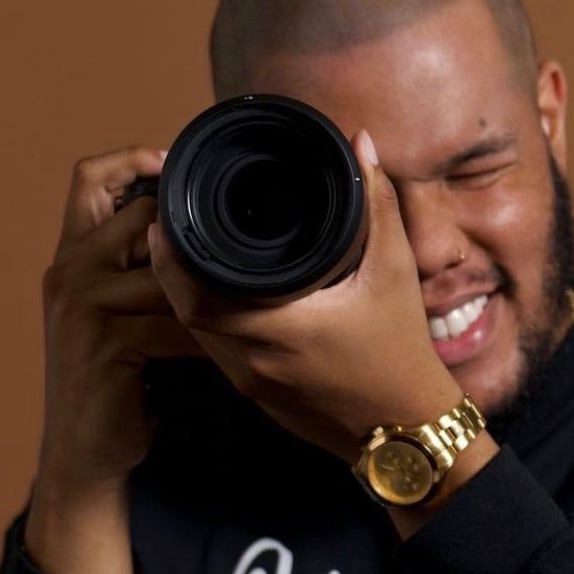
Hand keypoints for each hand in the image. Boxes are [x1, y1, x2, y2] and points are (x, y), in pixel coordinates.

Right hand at [35, 145, 209, 490]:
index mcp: (72, 254)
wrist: (85, 448)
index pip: (88, 176)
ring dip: (211, 290)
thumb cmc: (115, 379)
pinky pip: (174, 325)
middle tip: (237, 256)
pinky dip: (209, 336)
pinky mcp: (103, 344)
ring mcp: (81, 306)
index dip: (133, 158)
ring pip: (166, 272)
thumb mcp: (119, 312)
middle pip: (140, 215)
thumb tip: (207, 236)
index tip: (180, 166)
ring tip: (248, 302)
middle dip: (193, 237)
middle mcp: (68, 270)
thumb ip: (142, 271)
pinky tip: (231, 348)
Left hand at [146, 130, 463, 462]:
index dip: (172, 257)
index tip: (165, 218)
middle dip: (172, 270)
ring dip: (187, 297)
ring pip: (198, 335)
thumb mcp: (395, 270)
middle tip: (170, 228)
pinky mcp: (260, 397)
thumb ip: (377, 203)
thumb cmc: (402, 351)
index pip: (196, 293)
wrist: (407, 428)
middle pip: (185, 312)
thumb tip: (361, 144)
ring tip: (187, 255)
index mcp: (281, 328)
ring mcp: (253, 384)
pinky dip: (211, 322)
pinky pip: (218, 353)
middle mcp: (256, 361)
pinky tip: (218, 297)